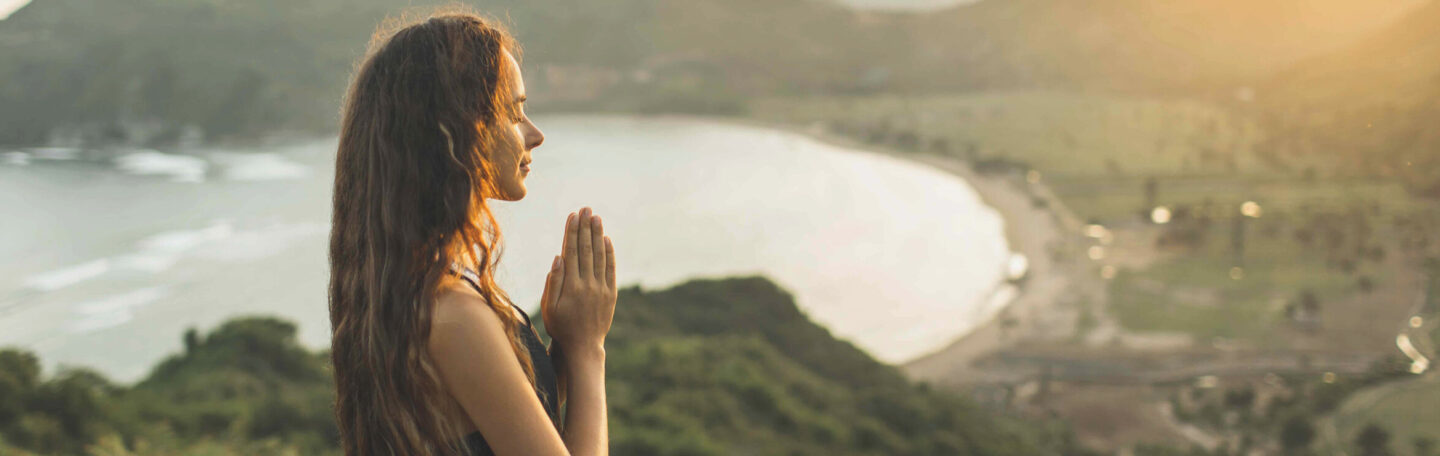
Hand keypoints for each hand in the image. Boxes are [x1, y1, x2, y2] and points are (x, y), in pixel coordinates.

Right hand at [538, 207, 616, 355]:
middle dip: (585, 227)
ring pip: (600, 256)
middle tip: (586, 209)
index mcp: (571, 286)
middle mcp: (588, 285)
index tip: (573, 215)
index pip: (571, 252)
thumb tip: (558, 257)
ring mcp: (601, 289)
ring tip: (596, 217)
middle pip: (587, 249)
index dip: (572, 232)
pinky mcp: (611, 294)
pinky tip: (606, 239)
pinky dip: (609, 253)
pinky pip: (611, 269)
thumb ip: (554, 282)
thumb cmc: (561, 327)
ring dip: (598, 235)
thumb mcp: (550, 307)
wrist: (583, 347)